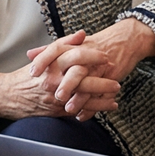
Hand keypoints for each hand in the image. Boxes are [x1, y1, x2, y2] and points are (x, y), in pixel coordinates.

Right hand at [0, 56, 121, 121]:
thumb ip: (64, 44)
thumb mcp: (45, 56)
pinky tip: (108, 105)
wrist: (10, 96)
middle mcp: (53, 80)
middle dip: (101, 78)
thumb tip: (83, 34)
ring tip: (116, 92)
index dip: (92, 56)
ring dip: (102, 95)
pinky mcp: (57, 110)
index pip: (75, 56)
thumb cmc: (29, 75)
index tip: (104, 56)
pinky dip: (95, 108)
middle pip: (83, 78)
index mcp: (51, 64)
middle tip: (115, 75)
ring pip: (83, 96)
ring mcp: (55, 96)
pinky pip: (80, 109)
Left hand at [27, 20, 154, 113]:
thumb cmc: (95, 44)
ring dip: (80, 99)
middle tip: (56, 97)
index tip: (32, 73)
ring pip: (90, 84)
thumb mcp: (73, 44)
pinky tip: (83, 115)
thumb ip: (49, 50)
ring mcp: (100, 67)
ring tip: (69, 110)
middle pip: (75, 69)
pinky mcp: (112, 76)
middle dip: (66, 84)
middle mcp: (86, 56)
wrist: (124, 40)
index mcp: (74, 46)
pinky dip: (93, 107)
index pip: (55, 49)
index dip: (43, 60)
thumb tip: (30, 54)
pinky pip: (103, 94)